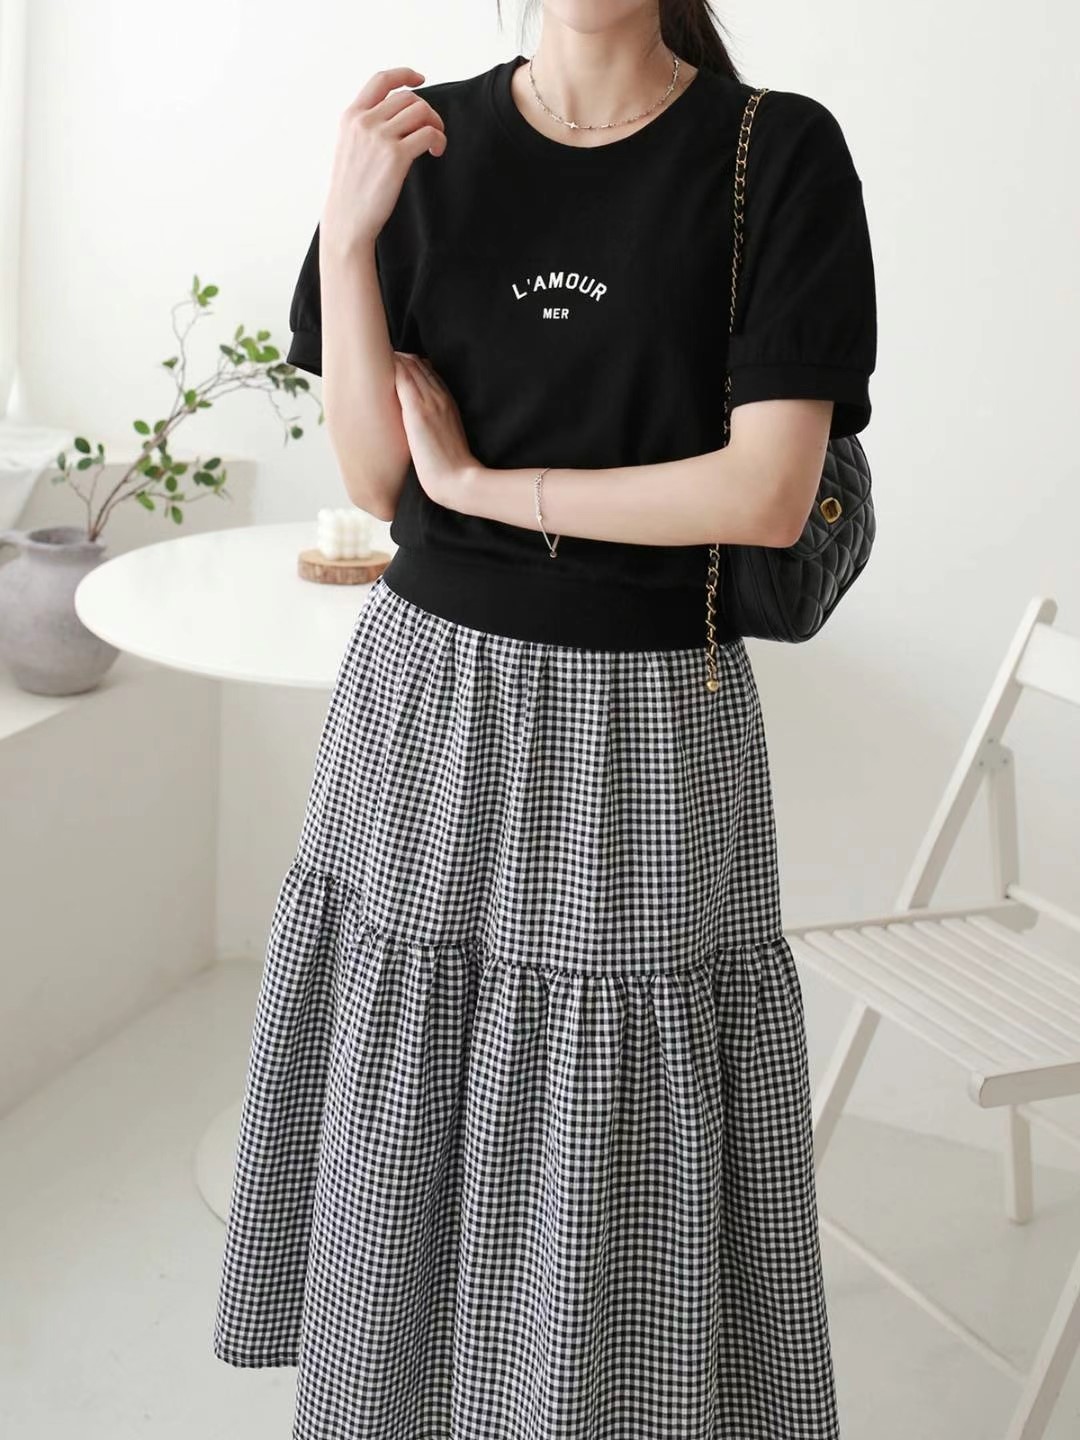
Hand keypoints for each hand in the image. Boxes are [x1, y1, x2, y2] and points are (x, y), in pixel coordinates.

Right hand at [321, 68, 446, 258]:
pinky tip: (436, 151)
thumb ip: (367, 128)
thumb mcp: (349, 148)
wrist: (347, 219)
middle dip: (427, 111)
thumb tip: (397, 117)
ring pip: (421, 111)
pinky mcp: (396, 156)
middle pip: (408, 98)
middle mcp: (364, 121)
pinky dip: (439, 139)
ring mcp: (380, 137)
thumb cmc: (350, 191)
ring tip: (435, 143)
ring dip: (435, 123)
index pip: (381, 80)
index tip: (419, 79)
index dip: (404, 75)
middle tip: (433, 129)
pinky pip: (428, 133)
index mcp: (351, 116)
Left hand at [392, 351, 477, 508]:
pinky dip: (393, 367)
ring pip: (412, 368)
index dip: (414, 365)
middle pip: (421, 366)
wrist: (458, 480)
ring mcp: (430, 403)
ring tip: (376, 349)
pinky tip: (380, 361)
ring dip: (396, 358)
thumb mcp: (447, 441)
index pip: (430, 374)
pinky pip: (404, 379)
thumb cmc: (451, 469)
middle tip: (380, 349)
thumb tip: (421, 430)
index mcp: (448, 404)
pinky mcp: (417, 411)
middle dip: (403, 357)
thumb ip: (436, 428)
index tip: (397, 360)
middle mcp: (440, 398)